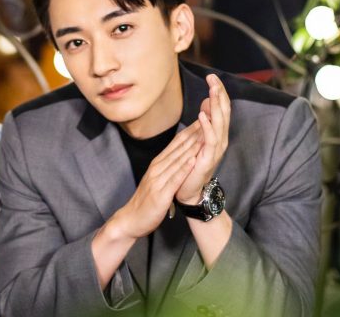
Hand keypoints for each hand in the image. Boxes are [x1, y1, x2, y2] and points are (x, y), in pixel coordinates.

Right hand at [109, 122, 202, 239]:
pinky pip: (174, 179)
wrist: (130, 219)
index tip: (203, 119)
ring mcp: (158, 180)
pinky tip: (193, 161)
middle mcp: (157, 168)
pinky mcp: (160, 194)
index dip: (190, 131)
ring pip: (177, 160)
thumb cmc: (146, 201)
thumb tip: (180, 157)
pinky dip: (184, 169)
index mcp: (157, 164)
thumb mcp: (157, 180)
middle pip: (178, 148)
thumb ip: (166, 168)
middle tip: (208, 120)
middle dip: (194, 134)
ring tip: (205, 135)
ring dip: (192, 147)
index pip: (176, 144)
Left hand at [176, 74, 230, 203]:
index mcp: (217, 134)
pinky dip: (207, 126)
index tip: (211, 76)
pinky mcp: (208, 158)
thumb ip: (203, 123)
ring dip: (215, 106)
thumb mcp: (198, 139)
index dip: (218, 92)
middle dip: (218, 94)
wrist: (188, 191)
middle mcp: (220, 139)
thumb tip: (206, 103)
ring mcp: (215, 149)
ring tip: (211, 91)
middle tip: (213, 78)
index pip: (220, 108)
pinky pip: (210, 140)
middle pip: (223, 112)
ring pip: (219, 123)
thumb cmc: (192, 165)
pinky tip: (202, 115)